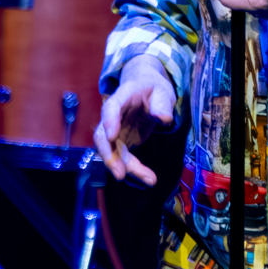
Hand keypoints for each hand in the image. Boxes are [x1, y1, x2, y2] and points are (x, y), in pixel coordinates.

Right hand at [93, 57, 172, 184]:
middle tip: (120, 173)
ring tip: (149, 179)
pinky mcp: (121, 142)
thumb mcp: (163, 91)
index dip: (109, 121)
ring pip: (113, 152)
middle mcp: (112, 115)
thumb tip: (165, 119)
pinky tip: (149, 178)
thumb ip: (162, 104)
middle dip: (109, 156)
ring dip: (126, 168)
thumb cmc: (153, 89)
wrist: (146, 90)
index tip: (112, 136)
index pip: (111, 107)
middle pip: (103, 136)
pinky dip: (134, 169)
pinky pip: (123, 158)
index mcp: (122, 95)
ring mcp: (115, 130)